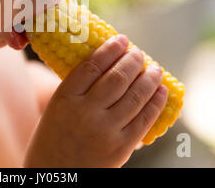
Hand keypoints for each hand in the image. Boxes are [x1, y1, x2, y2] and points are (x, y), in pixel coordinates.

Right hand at [24, 34, 167, 166]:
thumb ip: (78, 89)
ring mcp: (105, 131)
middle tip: (138, 52)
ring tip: (155, 68)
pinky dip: (156, 102)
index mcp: (64, 99)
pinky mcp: (121, 147)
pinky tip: (161, 90)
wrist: (56, 176)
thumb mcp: (56, 109)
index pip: (92, 65)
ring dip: (149, 78)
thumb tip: (108, 65)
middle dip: (133, 60)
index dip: (110, 49)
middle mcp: (85, 112)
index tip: (121, 39)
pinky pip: (144, 119)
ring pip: (135, 96)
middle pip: (116, 77)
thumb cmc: (53, 139)